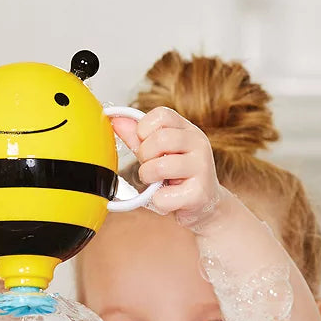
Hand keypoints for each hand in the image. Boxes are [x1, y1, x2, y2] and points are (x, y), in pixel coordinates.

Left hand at [111, 106, 222, 230]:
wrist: (204, 205)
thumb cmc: (178, 176)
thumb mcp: (158, 152)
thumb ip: (137, 137)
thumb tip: (116, 120)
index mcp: (188, 130)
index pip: (162, 114)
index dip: (144, 129)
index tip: (144, 143)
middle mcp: (199, 144)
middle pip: (160, 139)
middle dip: (144, 156)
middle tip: (149, 166)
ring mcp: (202, 168)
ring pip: (160, 167)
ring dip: (148, 178)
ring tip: (156, 182)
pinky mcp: (199, 194)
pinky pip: (163, 197)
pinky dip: (158, 201)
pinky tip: (168, 199)